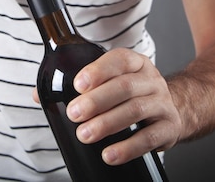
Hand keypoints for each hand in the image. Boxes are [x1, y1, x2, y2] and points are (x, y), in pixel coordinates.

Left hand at [65, 48, 181, 164]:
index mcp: (136, 64)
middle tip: (74, 114)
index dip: (98, 71)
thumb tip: (42, 95)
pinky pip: (149, 138)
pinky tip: (109, 154)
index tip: (78, 84)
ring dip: (106, 124)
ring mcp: (162, 103)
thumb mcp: (115, 82)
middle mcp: (151, 80)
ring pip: (135, 110)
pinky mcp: (169, 128)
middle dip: (96, 101)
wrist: (172, 111)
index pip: (119, 60)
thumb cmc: (133, 95)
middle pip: (125, 86)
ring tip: (85, 134)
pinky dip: (127, 148)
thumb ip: (85, 86)